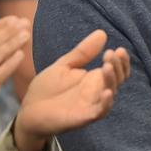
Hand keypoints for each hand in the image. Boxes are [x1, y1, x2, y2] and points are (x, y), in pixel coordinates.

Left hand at [14, 30, 130, 150]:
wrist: (28, 110)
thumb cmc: (46, 89)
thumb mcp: (64, 66)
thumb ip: (82, 52)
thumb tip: (102, 33)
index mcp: (93, 79)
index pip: (116, 70)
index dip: (121, 61)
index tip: (119, 49)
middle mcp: (96, 92)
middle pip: (117, 80)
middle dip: (118, 66)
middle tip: (110, 54)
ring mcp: (91, 104)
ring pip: (110, 93)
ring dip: (112, 80)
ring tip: (106, 66)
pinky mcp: (83, 117)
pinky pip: (100, 112)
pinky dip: (106, 103)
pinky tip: (106, 92)